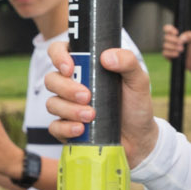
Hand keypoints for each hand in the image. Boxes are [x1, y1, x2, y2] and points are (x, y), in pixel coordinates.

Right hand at [42, 37, 158, 164]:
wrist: (139, 138)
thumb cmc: (135, 105)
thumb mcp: (138, 81)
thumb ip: (128, 62)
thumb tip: (106, 57)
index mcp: (85, 67)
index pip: (58, 51)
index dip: (58, 56)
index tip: (69, 68)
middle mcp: (72, 84)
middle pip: (51, 79)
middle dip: (66, 88)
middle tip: (87, 96)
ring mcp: (67, 107)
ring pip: (52, 103)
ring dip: (69, 109)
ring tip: (91, 116)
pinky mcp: (67, 128)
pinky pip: (55, 127)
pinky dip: (66, 128)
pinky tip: (81, 129)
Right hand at [159, 23, 190, 63]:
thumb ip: (189, 35)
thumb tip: (181, 38)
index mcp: (174, 33)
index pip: (167, 28)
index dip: (169, 29)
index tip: (177, 33)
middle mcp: (169, 40)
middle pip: (166, 37)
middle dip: (174, 40)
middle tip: (181, 44)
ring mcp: (167, 47)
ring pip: (165, 45)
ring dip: (173, 47)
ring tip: (182, 49)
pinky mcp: (166, 55)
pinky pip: (165, 53)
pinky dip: (171, 53)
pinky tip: (177, 54)